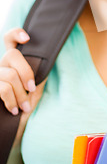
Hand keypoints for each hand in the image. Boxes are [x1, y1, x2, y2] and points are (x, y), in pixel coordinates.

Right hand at [0, 28, 45, 146]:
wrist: (13, 129)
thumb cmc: (24, 106)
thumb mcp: (34, 87)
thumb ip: (36, 72)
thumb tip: (45, 59)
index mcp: (12, 62)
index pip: (9, 39)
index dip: (16, 33)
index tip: (27, 39)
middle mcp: (0, 65)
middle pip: (12, 55)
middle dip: (26, 72)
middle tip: (32, 89)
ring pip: (9, 75)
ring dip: (20, 94)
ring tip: (24, 106)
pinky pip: (3, 88)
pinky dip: (12, 100)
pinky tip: (14, 110)